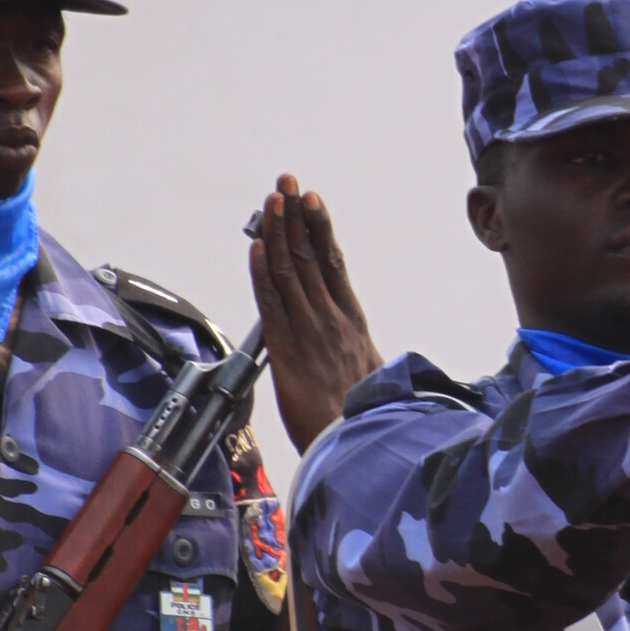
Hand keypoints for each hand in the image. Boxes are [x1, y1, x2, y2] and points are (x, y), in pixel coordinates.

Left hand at [249, 176, 382, 454]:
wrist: (364, 448)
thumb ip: (358, 358)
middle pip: (310, 257)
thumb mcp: (373, 379)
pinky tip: (256, 246)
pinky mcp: (288, 351)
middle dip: (296, 216)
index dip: (320, 229)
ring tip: (272, 199)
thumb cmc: (368, 421)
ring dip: (278, 232)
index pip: (333, 265)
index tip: (312, 201)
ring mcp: (311, 332)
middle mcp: (332, 320)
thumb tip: (358, 354)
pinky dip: (262, 272)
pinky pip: (272, 303)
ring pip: (290, 272)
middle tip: (287, 182)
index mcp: (353, 325)